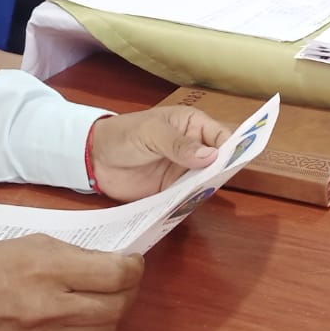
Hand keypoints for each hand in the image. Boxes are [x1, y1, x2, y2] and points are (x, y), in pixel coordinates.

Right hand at [0, 234, 142, 330]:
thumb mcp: (32, 244)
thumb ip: (75, 255)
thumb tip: (111, 263)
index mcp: (49, 270)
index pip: (117, 275)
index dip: (134, 267)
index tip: (131, 261)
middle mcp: (52, 309)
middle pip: (118, 307)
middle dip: (128, 290)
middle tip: (121, 280)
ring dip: (113, 314)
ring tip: (103, 300)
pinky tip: (83, 320)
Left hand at [89, 107, 229, 200]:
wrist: (93, 158)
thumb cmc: (124, 135)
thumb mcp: (151, 133)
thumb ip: (179, 144)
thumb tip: (211, 156)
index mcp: (192, 125)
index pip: (221, 136)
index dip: (232, 148)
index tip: (236, 162)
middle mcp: (193, 148)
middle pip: (218, 160)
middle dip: (222, 170)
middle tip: (221, 181)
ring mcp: (183, 170)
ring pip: (205, 180)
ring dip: (207, 187)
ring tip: (206, 194)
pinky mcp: (171, 190)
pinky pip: (187, 196)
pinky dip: (191, 201)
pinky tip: (191, 205)